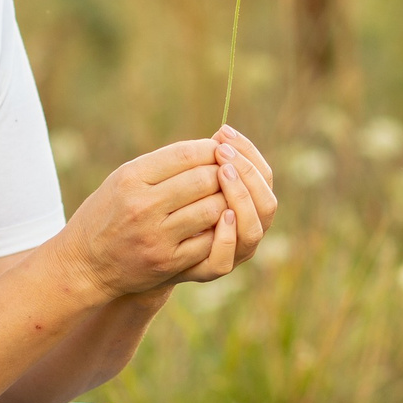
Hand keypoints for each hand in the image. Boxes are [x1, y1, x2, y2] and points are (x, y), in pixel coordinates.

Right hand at [51, 140, 228, 298]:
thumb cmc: (108, 213)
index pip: (185, 154)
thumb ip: (162, 165)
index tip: (219, 151)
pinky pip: (209, 241)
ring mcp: (156, 236)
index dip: (211, 150)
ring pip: (212, 209)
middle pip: (204, 180)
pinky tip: (218, 223)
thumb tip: (211, 148)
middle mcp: (143, 206)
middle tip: (228, 174)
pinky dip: (219, 229)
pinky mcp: (168, 262)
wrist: (85, 263)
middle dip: (222, 174)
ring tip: (224, 197)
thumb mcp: (123, 180)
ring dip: (226, 201)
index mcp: (131, 178)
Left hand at [177, 126, 278, 283]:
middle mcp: (246, 229)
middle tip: (222, 152)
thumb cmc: (164, 209)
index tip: (224, 132)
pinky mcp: (207, 271)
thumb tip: (220, 134)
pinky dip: (226, 238)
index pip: (264, 175)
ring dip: (241, 199)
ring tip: (223, 173)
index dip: (249, 153)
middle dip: (247, 172)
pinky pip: (224, 261)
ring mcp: (231, 253)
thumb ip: (206, 166)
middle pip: (266, 203)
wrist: (136, 251)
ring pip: (253, 231)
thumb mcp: (184, 182)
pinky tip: (221, 214)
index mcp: (248, 204)